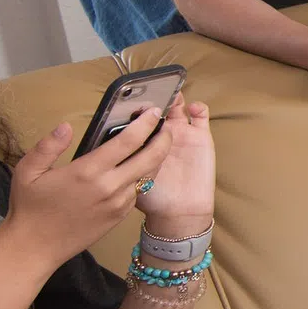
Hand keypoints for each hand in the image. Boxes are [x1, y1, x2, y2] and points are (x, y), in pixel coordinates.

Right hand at [4, 109, 173, 265]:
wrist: (35, 248)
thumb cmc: (29, 208)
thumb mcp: (27, 171)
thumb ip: (48, 146)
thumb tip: (66, 126)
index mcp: (88, 171)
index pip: (128, 141)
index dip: (145, 124)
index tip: (153, 111)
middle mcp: (109, 187)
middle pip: (151, 158)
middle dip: (164, 138)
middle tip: (166, 126)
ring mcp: (117, 204)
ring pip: (148, 176)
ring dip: (156, 158)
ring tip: (155, 143)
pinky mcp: (119, 217)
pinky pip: (138, 192)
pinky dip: (143, 177)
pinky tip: (138, 168)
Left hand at [134, 99, 216, 234]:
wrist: (180, 212)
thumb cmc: (153, 198)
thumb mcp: (129, 178)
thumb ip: (123, 161)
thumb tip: (106, 146)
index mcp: (143, 142)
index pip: (137, 117)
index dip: (134, 108)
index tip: (128, 102)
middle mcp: (161, 134)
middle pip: (157, 107)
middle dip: (154, 99)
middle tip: (150, 96)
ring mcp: (182, 133)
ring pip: (178, 107)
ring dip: (175, 97)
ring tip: (171, 96)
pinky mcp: (201, 136)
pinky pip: (202, 116)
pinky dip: (199, 108)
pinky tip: (194, 108)